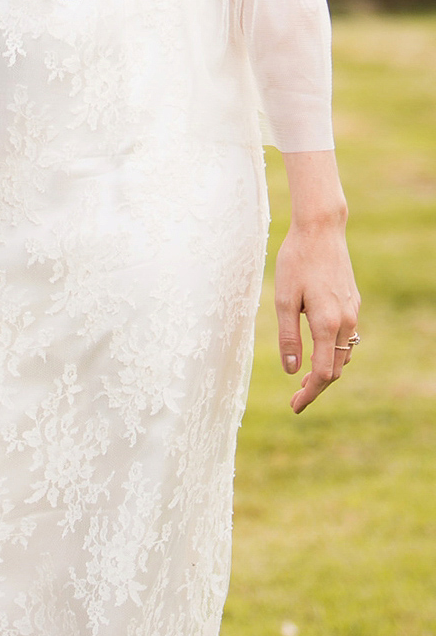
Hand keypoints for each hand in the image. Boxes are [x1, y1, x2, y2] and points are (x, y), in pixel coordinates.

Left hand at [275, 217, 360, 413]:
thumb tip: (292, 370)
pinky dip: (334, 350)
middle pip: (336, 368)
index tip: (295, 406)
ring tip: (305, 377)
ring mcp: (352, 311)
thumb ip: (288, 336)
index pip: (323, 373)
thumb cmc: (296, 260)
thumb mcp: (284, 299)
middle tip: (296, 398)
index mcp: (327, 324)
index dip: (310, 394)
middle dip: (317, 386)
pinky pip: (347, 336)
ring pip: (344, 353)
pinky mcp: (352, 301)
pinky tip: (319, 348)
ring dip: (327, 368)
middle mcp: (345, 321)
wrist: (321, 229)